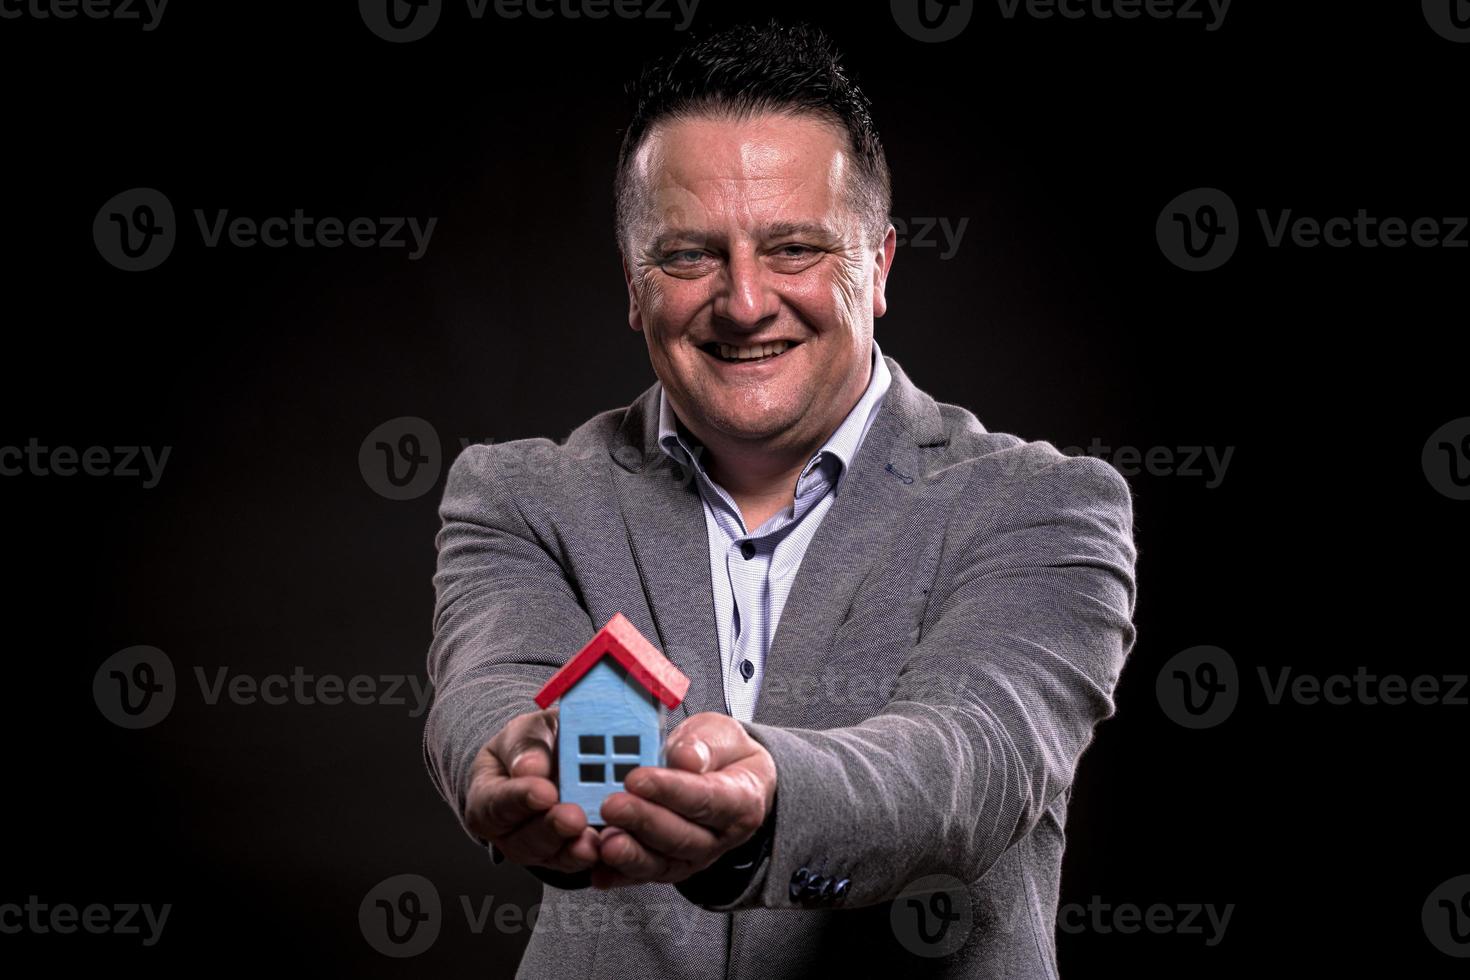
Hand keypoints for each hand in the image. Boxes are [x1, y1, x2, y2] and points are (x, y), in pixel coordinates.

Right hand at [464, 706, 599, 873]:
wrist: (554, 758)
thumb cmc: (534, 744)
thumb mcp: (526, 732)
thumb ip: (527, 745)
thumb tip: (530, 766)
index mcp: (488, 797)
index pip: (497, 803)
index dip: (520, 799)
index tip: (544, 792)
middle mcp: (509, 832)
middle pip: (524, 840)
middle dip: (552, 828)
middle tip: (574, 817)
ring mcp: (540, 849)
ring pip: (553, 856)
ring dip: (574, 849)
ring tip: (593, 839)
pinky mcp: (569, 855)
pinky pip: (581, 861)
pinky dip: (596, 854)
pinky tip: (611, 844)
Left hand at [592, 711, 776, 888]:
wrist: (729, 779)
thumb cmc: (723, 756)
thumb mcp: (723, 736)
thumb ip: (706, 745)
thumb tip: (686, 758)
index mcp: (741, 800)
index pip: (706, 799)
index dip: (670, 791)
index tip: (637, 778)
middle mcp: (719, 837)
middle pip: (681, 836)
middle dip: (643, 821)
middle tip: (612, 805)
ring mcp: (694, 857)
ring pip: (662, 863)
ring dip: (630, 854)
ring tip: (604, 840)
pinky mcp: (669, 867)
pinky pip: (643, 876)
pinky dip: (618, 876)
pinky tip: (599, 869)